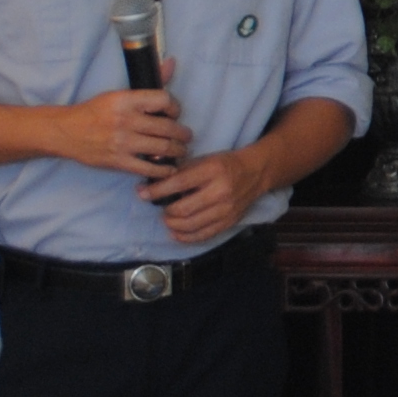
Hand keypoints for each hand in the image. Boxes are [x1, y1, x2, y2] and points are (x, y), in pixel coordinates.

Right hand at [60, 88, 187, 178]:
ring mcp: (122, 142)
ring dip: (178, 151)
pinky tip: (169, 168)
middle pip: (167, 127)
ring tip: (181, 150)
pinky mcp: (118, 161)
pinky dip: (163, 170)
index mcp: (126, 100)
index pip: (164, 100)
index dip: (175, 107)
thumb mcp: (119, 93)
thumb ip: (150, 84)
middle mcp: (125, 120)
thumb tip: (172, 63)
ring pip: (163, 148)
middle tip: (186, 136)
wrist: (65, 132)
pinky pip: (148, 168)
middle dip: (183, 134)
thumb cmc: (95, 111)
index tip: (175, 114)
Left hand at [145, 146, 270, 244]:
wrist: (256, 173)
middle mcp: (220, 191)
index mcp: (212, 171)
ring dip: (172, 224)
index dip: (156, 191)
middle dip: (165, 210)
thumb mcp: (205, 160)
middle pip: (182, 209)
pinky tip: (176, 232)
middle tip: (159, 207)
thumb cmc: (225, 164)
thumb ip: (182, 171)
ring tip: (167, 218)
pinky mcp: (229, 222)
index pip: (178, 183)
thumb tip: (154, 183)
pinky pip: (203, 235)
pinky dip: (185, 237)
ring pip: (190, 225)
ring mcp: (226, 210)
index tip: (142, 193)